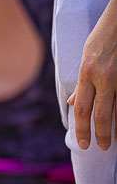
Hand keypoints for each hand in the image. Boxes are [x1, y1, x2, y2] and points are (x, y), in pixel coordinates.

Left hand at [68, 0, 116, 150]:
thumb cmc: (103, 35)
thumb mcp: (85, 56)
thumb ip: (81, 82)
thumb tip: (71, 103)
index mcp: (87, 73)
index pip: (81, 108)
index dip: (80, 128)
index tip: (82, 143)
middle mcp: (104, 77)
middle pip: (101, 115)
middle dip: (100, 135)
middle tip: (101, 148)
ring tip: (114, 141)